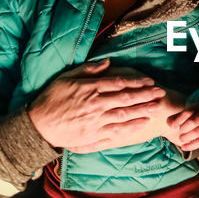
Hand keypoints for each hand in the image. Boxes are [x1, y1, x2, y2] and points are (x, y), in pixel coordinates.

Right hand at [29, 59, 166, 152]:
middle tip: (160, 93)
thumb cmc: (51, 98)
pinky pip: (115, 132)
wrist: (38, 125)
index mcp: (89, 89)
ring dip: (142, 111)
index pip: (119, 83)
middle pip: (125, 99)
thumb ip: (88, 69)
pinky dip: (130, 128)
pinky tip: (141, 124)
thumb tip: (108, 62)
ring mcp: (95, 121)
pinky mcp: (93, 135)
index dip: (136, 82)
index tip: (149, 81)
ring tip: (156, 108)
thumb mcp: (66, 77)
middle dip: (145, 96)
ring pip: (124, 116)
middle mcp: (95, 105)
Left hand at [167, 105, 198, 151]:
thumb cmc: (192, 118)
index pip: (187, 113)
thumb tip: (172, 126)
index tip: (173, 127)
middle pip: (192, 122)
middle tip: (179, 133)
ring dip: (187, 137)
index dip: (178, 120)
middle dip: (184, 129)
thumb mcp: (184, 115)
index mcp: (198, 108)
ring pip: (197, 132)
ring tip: (181, 139)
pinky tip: (183, 147)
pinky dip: (191, 146)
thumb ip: (174, 119)